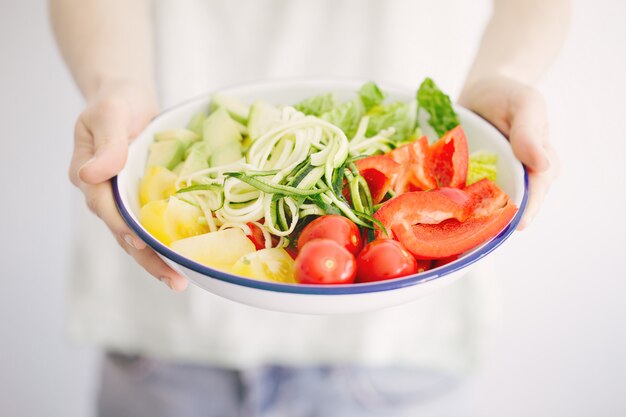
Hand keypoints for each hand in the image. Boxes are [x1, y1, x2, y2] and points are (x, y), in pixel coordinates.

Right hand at [69, 79, 187, 290]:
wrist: (128, 98)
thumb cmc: (115, 102)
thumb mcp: (108, 114)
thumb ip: (107, 143)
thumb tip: (94, 173)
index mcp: (88, 176)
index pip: (104, 208)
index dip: (123, 227)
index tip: (141, 243)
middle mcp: (105, 195)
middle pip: (123, 233)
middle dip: (148, 258)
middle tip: (175, 279)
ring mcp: (125, 199)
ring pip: (139, 235)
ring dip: (159, 258)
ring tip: (181, 280)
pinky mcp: (144, 197)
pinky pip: (155, 223)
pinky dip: (169, 240)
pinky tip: (188, 256)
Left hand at [458, 76, 559, 229]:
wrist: (481, 90)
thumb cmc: (508, 95)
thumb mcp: (525, 104)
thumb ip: (529, 131)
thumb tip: (543, 163)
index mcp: (538, 168)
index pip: (535, 193)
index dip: (526, 210)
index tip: (515, 225)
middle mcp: (516, 182)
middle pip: (507, 209)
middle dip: (492, 222)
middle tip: (473, 235)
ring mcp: (491, 186)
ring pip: (483, 210)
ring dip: (467, 219)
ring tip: (450, 230)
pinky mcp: (468, 184)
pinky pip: (460, 199)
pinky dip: (449, 206)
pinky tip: (432, 212)